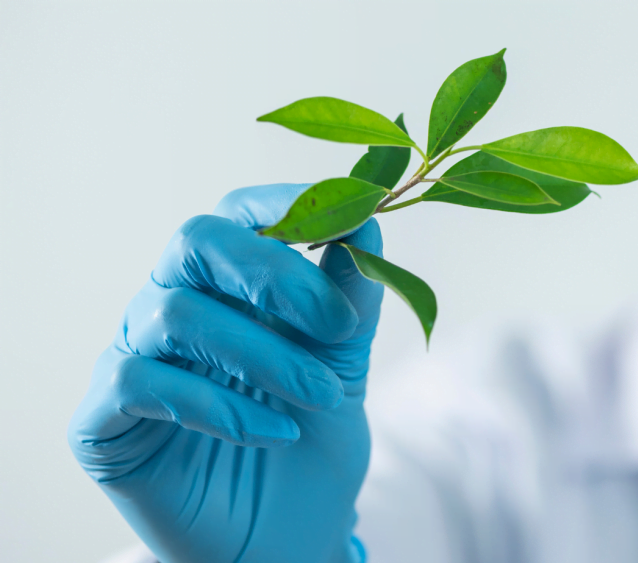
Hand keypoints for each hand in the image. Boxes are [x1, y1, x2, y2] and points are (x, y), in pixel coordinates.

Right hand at [68, 184, 381, 562]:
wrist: (288, 532)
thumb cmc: (310, 439)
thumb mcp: (344, 363)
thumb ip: (351, 296)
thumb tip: (367, 218)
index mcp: (228, 284)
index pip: (238, 214)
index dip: (286, 203)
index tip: (348, 222)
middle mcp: (173, 306)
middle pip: (195, 242)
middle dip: (273, 273)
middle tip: (336, 323)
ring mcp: (134, 358)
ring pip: (178, 316)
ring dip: (265, 356)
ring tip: (321, 398)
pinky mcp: (104, 419)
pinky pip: (141, 384)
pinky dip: (217, 406)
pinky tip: (271, 433)